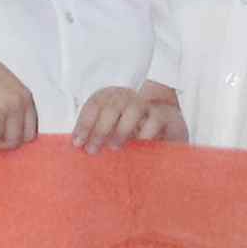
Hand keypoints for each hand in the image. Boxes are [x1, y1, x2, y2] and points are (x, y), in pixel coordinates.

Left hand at [70, 82, 185, 150]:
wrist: (169, 130)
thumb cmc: (135, 134)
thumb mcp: (113, 133)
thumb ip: (98, 136)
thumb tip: (79, 147)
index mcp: (113, 98)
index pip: (96, 103)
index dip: (84, 122)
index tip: (77, 143)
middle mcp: (130, 98)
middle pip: (113, 104)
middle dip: (100, 128)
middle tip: (92, 150)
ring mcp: (149, 105)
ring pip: (133, 108)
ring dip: (121, 129)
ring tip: (114, 147)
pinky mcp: (167, 115)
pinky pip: (155, 119)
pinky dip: (145, 134)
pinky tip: (139, 145)